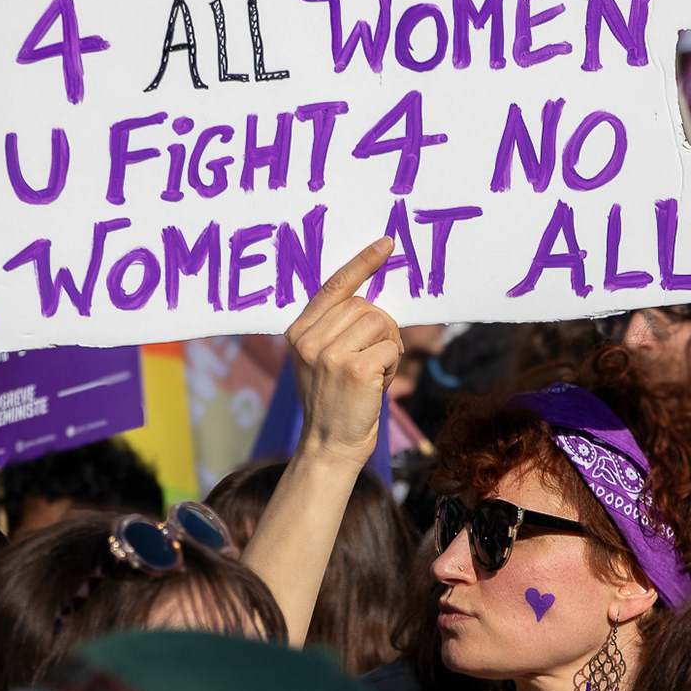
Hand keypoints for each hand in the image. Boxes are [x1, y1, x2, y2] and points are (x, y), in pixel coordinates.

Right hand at [286, 237, 399, 469]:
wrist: (329, 445)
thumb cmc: (333, 400)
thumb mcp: (320, 359)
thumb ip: (334, 327)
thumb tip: (371, 298)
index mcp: (298, 331)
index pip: (334, 285)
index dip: (362, 262)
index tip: (386, 244)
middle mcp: (309, 339)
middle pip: (365, 305)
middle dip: (382, 329)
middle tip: (375, 358)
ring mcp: (330, 353)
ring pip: (381, 323)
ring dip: (388, 348)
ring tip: (373, 373)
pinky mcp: (354, 368)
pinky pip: (391, 348)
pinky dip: (392, 366)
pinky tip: (377, 385)